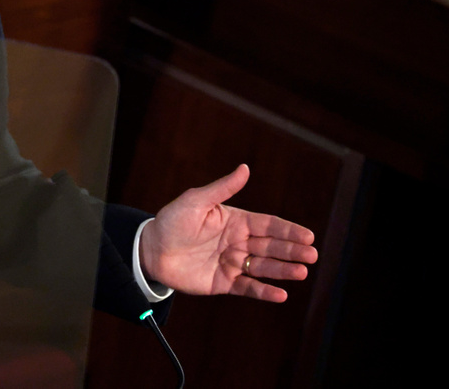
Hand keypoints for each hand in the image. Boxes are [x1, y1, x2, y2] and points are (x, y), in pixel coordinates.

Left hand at [140, 164, 317, 302]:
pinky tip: (281, 294)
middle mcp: (238, 242)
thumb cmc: (171, 221)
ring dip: (283, 270)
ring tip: (301, 272)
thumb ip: (221, 189)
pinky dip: (264, 292)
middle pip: (271, 246)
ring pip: (263, 267)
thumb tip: (244, 168)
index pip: (268, 225)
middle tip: (312, 255)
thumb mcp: (196, 201)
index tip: (308, 235)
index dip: (288, 230)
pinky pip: (248, 287)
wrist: (150, 250)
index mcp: (235, 221)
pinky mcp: (223, 282)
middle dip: (292, 250)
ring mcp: (232, 263)